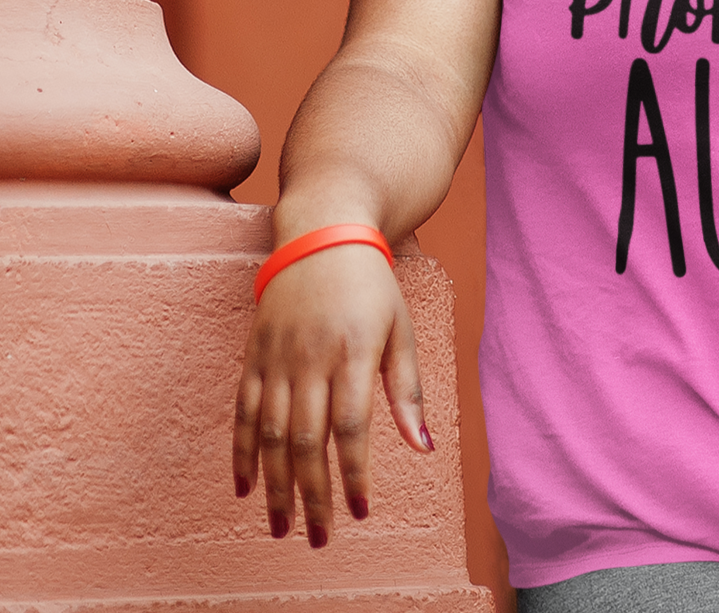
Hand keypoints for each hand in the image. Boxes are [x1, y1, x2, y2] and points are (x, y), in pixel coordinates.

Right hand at [232, 244, 431, 546]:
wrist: (322, 234)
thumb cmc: (371, 286)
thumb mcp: (401, 329)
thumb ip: (407, 390)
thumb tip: (422, 447)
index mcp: (352, 353)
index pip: (350, 428)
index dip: (352, 475)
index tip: (360, 511)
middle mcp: (310, 359)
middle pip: (305, 441)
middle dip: (311, 495)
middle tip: (316, 539)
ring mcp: (277, 358)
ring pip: (268, 434)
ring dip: (274, 485)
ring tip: (282, 527)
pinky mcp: (254, 355)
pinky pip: (242, 411)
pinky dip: (240, 453)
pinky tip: (246, 488)